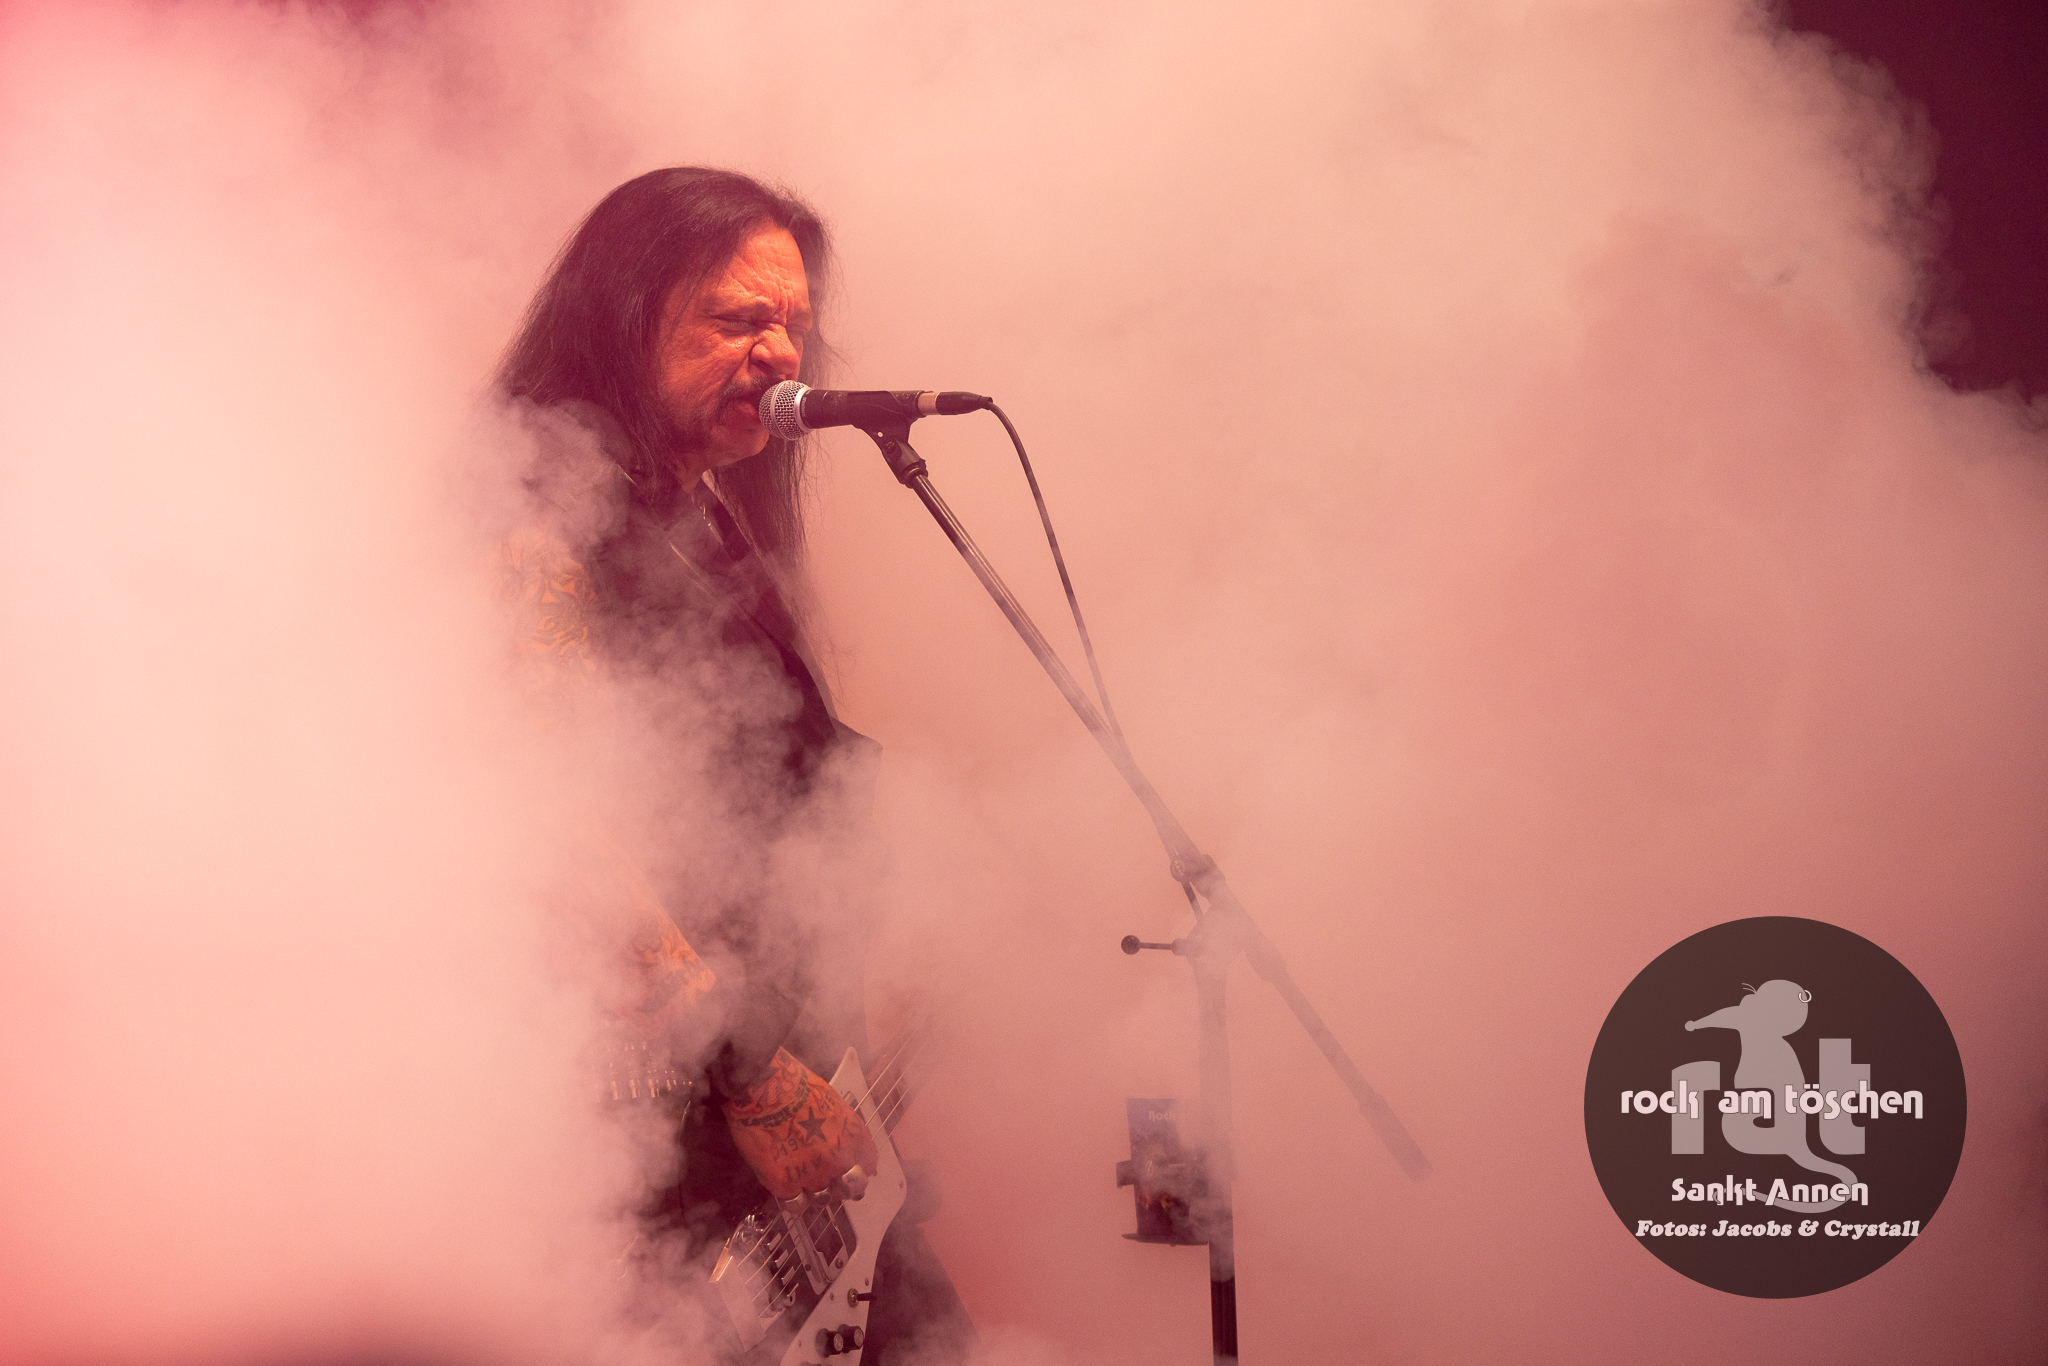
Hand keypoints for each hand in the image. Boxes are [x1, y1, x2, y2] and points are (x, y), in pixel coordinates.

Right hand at [723, 1049, 879, 1200]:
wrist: (763, 1087)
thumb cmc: (795, 1083)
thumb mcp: (832, 1101)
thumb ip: (842, 1127)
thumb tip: (845, 1144)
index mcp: (853, 1135)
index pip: (869, 1163)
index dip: (861, 1168)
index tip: (854, 1169)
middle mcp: (839, 1159)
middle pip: (852, 1188)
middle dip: (844, 1187)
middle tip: (832, 1183)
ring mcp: (813, 1174)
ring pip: (823, 1199)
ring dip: (816, 1192)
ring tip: (802, 1177)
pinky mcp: (785, 1183)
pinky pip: (796, 1204)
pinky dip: (793, 1199)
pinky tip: (787, 1187)